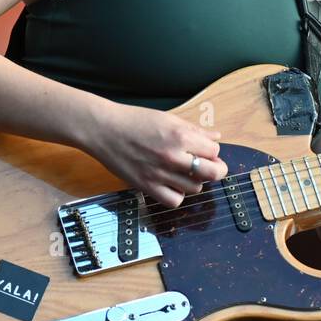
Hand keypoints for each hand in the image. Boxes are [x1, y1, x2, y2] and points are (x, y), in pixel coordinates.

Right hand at [86, 101, 228, 208]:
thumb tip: (216, 137)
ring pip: (195, 188)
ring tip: (184, 173)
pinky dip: (177, 195)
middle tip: (211, 168)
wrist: (103, 130)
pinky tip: (172, 184)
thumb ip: (195, 130)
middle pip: (212, 174)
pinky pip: (173, 201)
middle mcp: (172, 156)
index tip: (207, 151)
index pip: (214, 151)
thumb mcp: (168, 119)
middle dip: (216, 171)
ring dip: (194, 182)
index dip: (213, 151)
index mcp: (180, 136)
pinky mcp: (146, 187)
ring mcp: (160, 174)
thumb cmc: (134, 121)